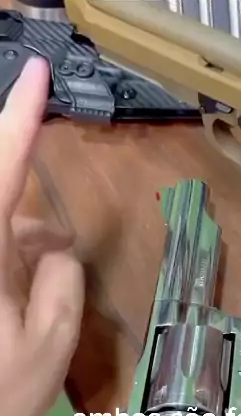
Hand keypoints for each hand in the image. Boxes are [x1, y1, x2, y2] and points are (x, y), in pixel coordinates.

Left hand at [0, 58, 83, 415]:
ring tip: (40, 294)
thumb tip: (51, 247)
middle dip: (28, 218)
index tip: (36, 71)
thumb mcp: (49, 344)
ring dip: (17, 246)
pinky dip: (3, 261)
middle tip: (56, 253)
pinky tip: (18, 296)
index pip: (1, 165)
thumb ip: (60, 280)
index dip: (20, 114)